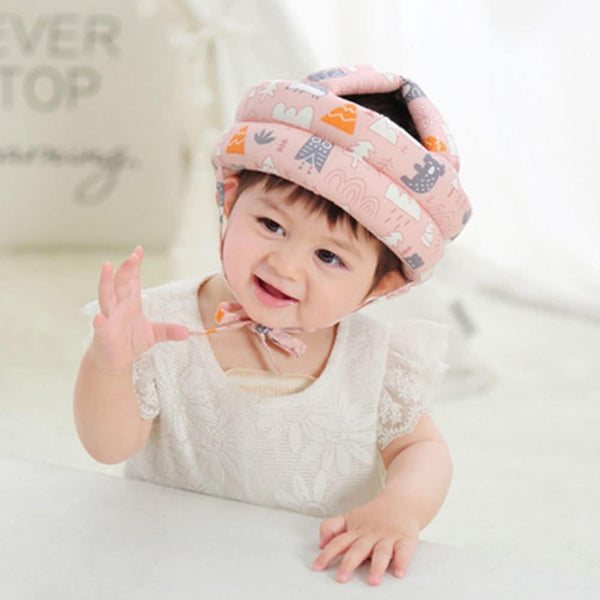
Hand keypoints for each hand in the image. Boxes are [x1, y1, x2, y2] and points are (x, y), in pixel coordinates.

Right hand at [89, 246, 188, 373]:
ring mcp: (109, 319)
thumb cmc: (129, 342)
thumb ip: (168, 330)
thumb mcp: (153, 334)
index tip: (138, 250)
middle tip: (133, 257)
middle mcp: (118, 307)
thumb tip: (187, 332)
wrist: (113, 360)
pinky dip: (100, 322)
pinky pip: (101, 327)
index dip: (135, 266)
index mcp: (130, 303)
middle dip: (126, 270)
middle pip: (121, 284)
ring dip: (106, 282)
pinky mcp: (103, 334)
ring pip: (106, 298)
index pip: (132, 281)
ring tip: (107, 267)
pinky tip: (99, 317)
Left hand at [312, 492, 419, 585]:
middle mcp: (371, 534)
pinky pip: (404, 551)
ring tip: (372, 581)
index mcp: (356, 530)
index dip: (326, 554)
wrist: (401, 501)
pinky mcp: (405, 540)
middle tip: (341, 578)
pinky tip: (398, 572)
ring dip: (377, 566)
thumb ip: (332, 527)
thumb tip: (320, 543)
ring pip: (381, 552)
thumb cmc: (374, 515)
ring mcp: (388, 537)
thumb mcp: (350, 517)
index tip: (316, 567)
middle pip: (358, 549)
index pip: (338, 542)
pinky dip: (402, 561)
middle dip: (349, 563)